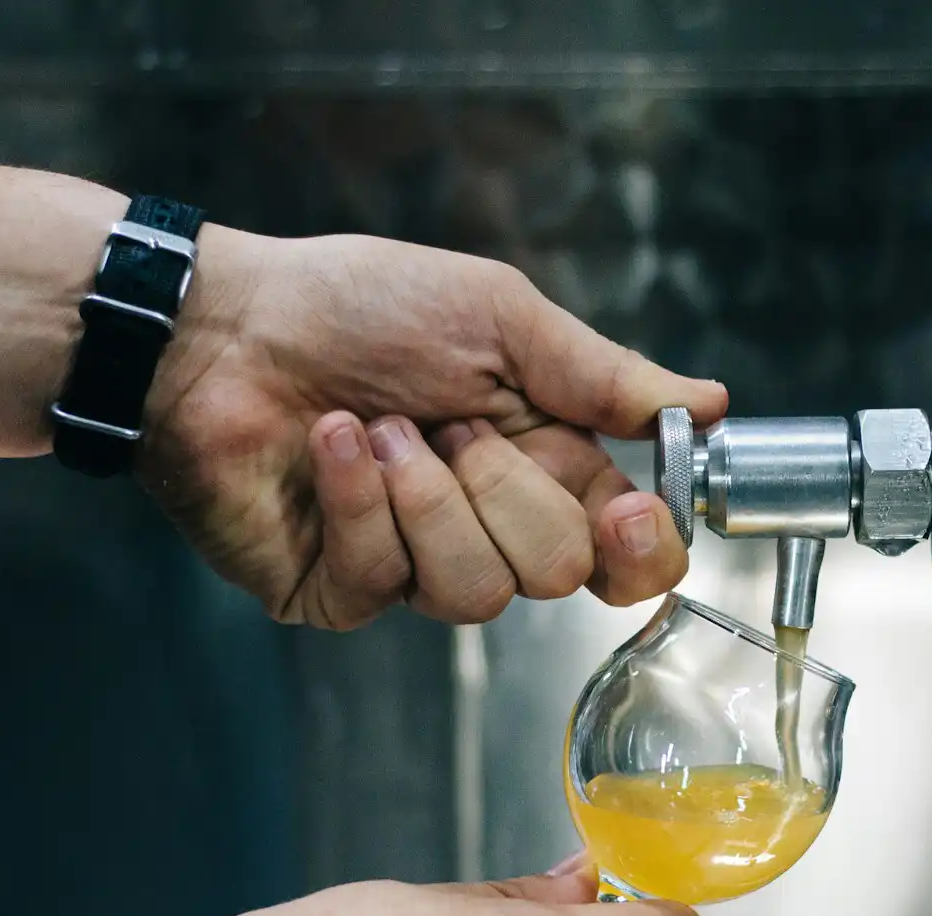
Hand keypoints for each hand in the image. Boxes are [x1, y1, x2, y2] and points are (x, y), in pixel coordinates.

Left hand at [144, 229, 728, 628]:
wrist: (221, 327)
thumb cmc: (355, 306)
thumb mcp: (498, 318)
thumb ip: (602, 375)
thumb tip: (711, 405)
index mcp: (543, 464)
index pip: (626, 552)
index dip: (641, 550)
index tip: (628, 514)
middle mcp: (486, 527)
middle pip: (557, 574)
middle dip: (506, 490)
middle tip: (452, 424)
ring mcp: (412, 569)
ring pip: (476, 593)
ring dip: (425, 494)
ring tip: (377, 427)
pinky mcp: (339, 592)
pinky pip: (384, 581)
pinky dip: (358, 498)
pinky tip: (331, 444)